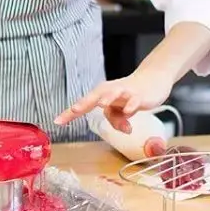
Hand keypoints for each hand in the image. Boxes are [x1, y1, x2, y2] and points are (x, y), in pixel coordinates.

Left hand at [54, 67, 173, 132]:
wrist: (152, 81)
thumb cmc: (130, 96)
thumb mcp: (120, 111)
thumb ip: (117, 120)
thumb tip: (124, 129)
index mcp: (101, 94)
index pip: (83, 104)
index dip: (70, 114)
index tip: (57, 122)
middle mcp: (110, 91)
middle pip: (94, 96)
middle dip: (84, 103)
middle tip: (74, 109)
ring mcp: (125, 92)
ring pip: (114, 94)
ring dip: (107, 99)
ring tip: (101, 105)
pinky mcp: (139, 95)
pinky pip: (134, 100)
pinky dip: (131, 105)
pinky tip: (129, 111)